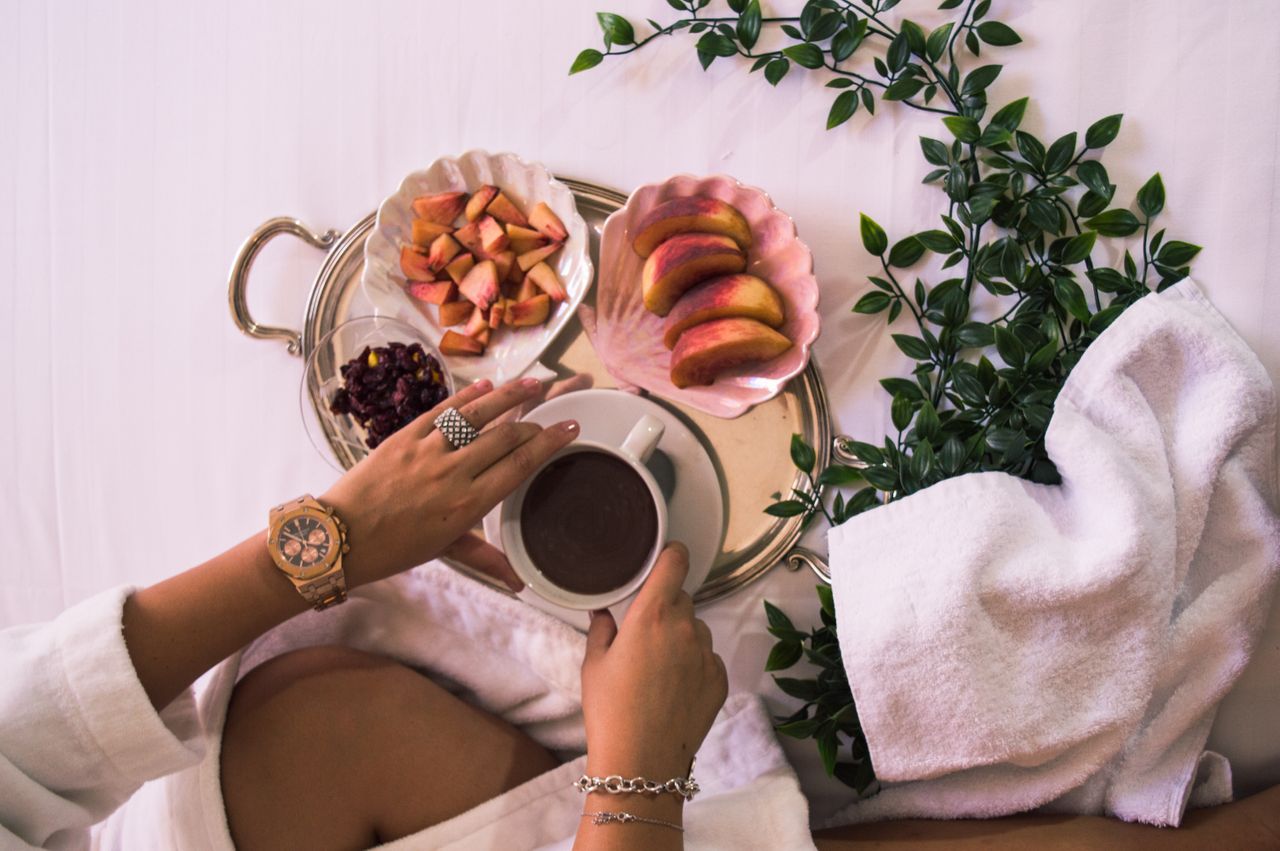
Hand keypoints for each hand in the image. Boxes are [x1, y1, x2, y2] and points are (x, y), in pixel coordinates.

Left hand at [320, 377, 578, 590]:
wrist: (341, 537)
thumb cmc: (395, 548)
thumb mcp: (445, 552)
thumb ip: (486, 559)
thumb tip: (519, 584)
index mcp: (467, 504)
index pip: (519, 465)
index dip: (548, 443)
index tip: (570, 429)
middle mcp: (453, 472)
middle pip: (505, 436)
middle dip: (535, 421)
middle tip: (552, 413)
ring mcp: (428, 450)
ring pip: (477, 414)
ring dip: (508, 395)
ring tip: (534, 382)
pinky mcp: (404, 436)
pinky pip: (442, 410)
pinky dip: (466, 396)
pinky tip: (485, 385)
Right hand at [580, 543, 727, 779]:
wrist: (641, 762)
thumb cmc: (610, 712)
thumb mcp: (594, 665)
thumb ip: (601, 629)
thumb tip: (604, 612)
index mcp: (652, 615)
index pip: (675, 562)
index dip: (671, 554)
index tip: (665, 557)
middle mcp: (686, 628)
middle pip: (682, 599)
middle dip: (667, 608)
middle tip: (646, 634)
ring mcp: (707, 654)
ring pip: (697, 629)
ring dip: (682, 637)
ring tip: (659, 668)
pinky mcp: (720, 679)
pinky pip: (708, 658)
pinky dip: (694, 664)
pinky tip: (674, 688)